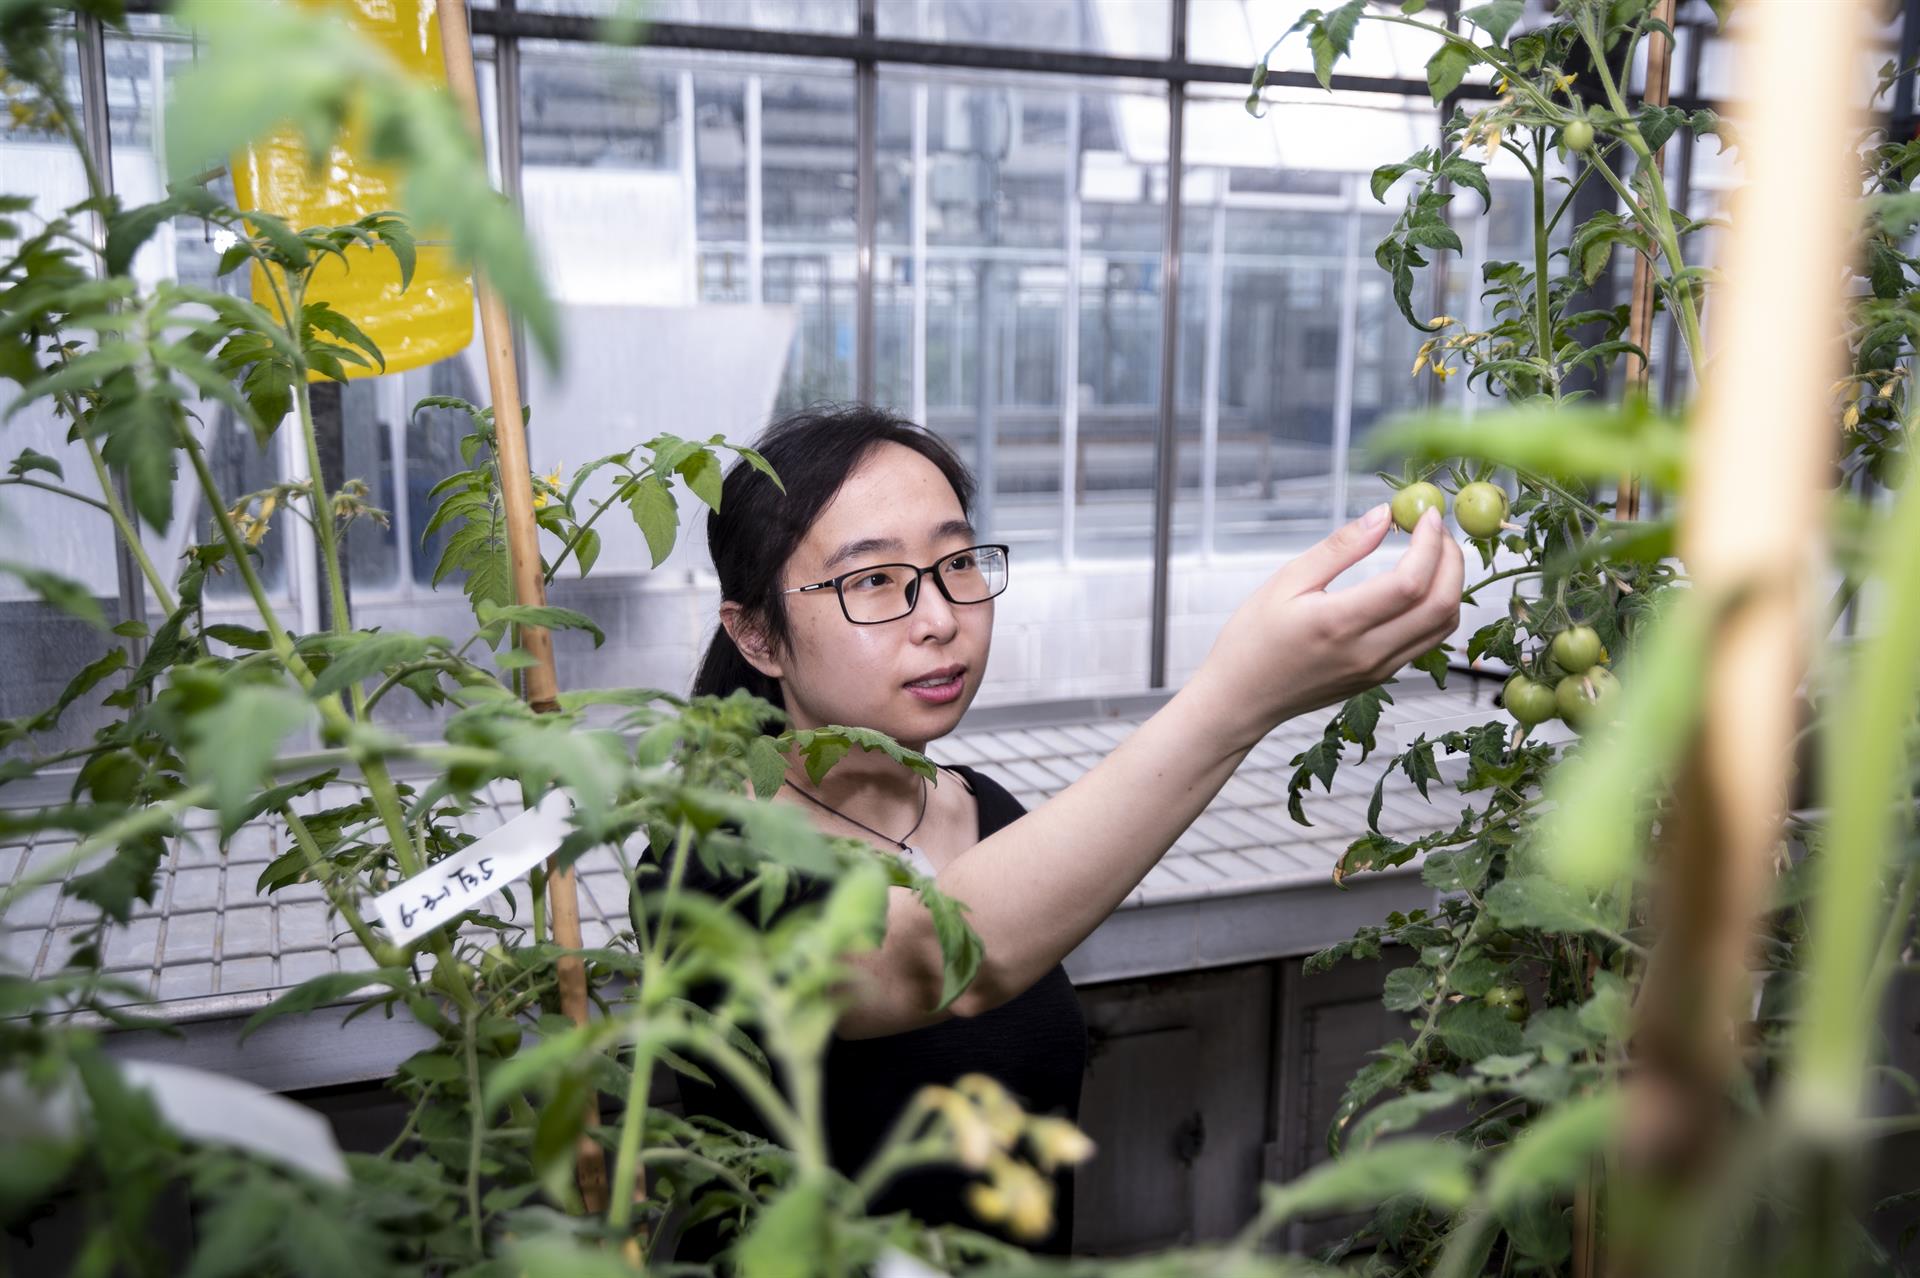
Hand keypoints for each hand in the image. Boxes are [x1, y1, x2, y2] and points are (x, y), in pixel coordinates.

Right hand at [1191, 502, 1464, 748]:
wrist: (1242, 698)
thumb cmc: (1253, 639)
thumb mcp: (1287, 581)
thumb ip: (1340, 547)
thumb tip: (1382, 515)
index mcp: (1338, 624)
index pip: (1410, 582)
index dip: (1430, 543)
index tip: (1427, 515)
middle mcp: (1367, 652)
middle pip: (1441, 604)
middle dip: (1451, 559)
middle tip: (1437, 530)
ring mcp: (1379, 669)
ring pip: (1443, 626)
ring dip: (1451, 583)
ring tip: (1433, 552)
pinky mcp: (1382, 676)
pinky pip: (1428, 640)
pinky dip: (1437, 606)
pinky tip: (1419, 582)